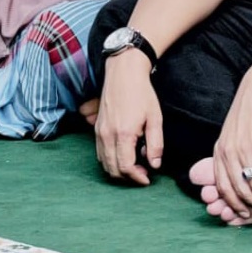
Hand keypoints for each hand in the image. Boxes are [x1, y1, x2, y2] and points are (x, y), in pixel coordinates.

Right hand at [95, 51, 162, 184]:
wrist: (123, 73)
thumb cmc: (141, 94)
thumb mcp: (155, 119)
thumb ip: (155, 144)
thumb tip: (155, 165)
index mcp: (123, 134)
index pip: (126, 167)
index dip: (137, 178)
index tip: (148, 179)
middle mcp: (107, 134)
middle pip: (112, 169)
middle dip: (127, 177)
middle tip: (143, 173)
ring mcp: (99, 131)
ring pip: (103, 162)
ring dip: (117, 169)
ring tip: (134, 165)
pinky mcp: (96, 127)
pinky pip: (99, 152)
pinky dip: (110, 160)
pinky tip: (123, 154)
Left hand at [210, 74, 251, 217]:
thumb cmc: (249, 111)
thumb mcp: (232, 133)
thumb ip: (231, 152)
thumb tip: (236, 173)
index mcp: (220, 150)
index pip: (222, 186)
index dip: (234, 204)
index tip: (246, 214)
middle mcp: (229, 152)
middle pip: (240, 191)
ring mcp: (245, 149)